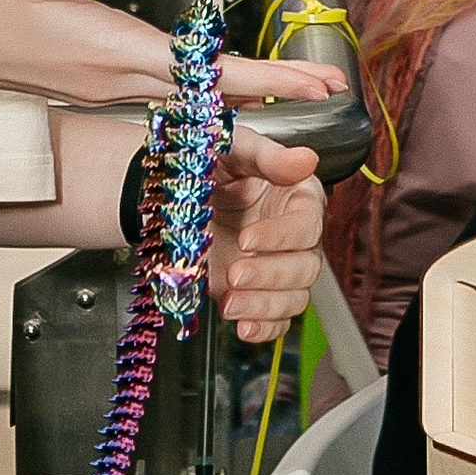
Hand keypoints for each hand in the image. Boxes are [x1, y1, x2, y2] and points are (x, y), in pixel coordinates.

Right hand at [0, 0, 338, 113]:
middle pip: (211, 97)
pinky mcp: (92, 82)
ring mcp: (105, 86)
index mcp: (116, 51)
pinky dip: (199, 97)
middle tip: (329, 93)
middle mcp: (118, 79)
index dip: (268, 79)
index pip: (209, 73)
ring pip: (188, 100)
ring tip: (291, 90)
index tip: (316, 85)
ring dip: (241, 96)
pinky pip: (161, 99)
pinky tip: (217, 90)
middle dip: (273, 96)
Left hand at [207, 129, 325, 344]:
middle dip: (270, 276)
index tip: (248, 239)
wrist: (169, 190)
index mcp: (295, 198)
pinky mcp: (254, 292)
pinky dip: (262, 328)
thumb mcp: (232, 146)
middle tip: (235, 273)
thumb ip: (268, 156)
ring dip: (264, 306)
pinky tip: (243, 326)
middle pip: (306, 267)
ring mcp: (272, 267)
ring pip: (293, 298)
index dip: (281, 236)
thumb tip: (305, 160)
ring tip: (232, 303)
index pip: (306, 225)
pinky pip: (275, 320)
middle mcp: (290, 236)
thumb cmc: (205, 161)